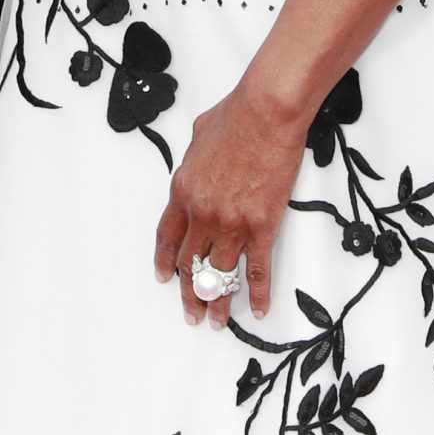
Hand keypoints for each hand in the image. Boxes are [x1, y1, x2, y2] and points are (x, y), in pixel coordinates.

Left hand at [154, 81, 308, 329]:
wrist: (267, 111)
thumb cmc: (237, 114)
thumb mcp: (200, 133)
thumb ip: (195, 158)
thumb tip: (199, 160)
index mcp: (183, 191)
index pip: (168, 238)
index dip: (166, 262)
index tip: (166, 278)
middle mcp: (202, 214)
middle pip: (191, 264)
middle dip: (190, 293)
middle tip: (192, 313)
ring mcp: (232, 224)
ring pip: (220, 276)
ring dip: (218, 303)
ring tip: (217, 322)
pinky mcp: (262, 226)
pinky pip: (258, 270)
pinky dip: (259, 293)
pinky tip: (260, 309)